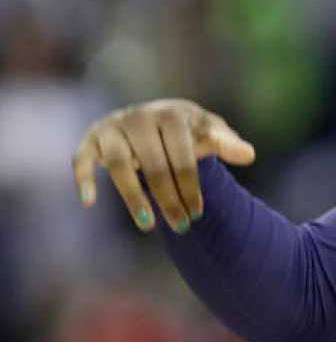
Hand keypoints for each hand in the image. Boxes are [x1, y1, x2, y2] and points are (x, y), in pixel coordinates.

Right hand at [72, 98, 255, 232]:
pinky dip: (83, 179)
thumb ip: (227, 144)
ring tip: (149, 227)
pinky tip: (89, 203)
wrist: (156, 119)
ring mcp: (112, 127)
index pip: (182, 156)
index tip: (198, 214)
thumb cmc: (189, 131)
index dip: (191, 187)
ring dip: (133, 198)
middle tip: (182, 226)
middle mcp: (138, 117)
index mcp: (171, 114)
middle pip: (153, 165)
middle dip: (168, 199)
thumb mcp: (210, 133)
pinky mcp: (91, 140)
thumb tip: (249, 155)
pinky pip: (81, 159)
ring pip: (119, 165)